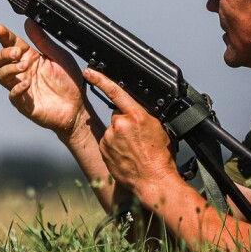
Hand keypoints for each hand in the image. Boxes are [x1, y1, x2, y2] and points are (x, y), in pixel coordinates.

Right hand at [0, 20, 87, 136]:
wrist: (77, 107)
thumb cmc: (69, 82)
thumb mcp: (59, 56)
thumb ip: (43, 41)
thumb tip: (29, 22)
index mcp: (30, 58)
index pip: (12, 44)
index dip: (4, 36)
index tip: (0, 29)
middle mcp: (23, 71)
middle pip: (0, 59)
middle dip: (4, 53)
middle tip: (17, 52)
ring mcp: (21, 87)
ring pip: (1, 76)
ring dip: (9, 69)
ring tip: (24, 66)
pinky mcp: (24, 103)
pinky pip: (12, 95)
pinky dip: (16, 88)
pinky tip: (26, 85)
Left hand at [83, 68, 176, 198]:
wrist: (153, 180)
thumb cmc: (161, 157)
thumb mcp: (159, 128)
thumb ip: (144, 115)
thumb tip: (138, 110)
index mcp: (136, 116)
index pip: (115, 91)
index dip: (101, 79)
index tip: (89, 71)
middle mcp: (120, 125)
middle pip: (117, 114)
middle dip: (125, 121)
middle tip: (138, 136)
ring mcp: (110, 138)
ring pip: (113, 129)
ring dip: (120, 135)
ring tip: (134, 149)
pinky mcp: (103, 150)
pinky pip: (108, 142)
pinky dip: (115, 146)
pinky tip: (127, 155)